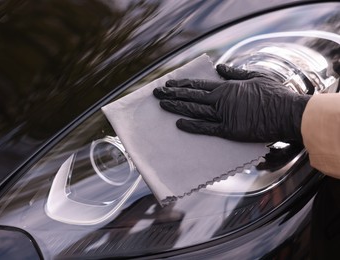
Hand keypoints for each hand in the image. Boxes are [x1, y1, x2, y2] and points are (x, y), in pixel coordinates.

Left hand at [153, 64, 310, 142]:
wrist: (286, 113)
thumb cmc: (274, 94)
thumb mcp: (254, 77)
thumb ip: (234, 74)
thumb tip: (219, 68)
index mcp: (226, 88)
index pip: (197, 86)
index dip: (181, 85)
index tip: (168, 84)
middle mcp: (221, 101)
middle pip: (191, 97)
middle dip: (172, 94)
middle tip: (156, 93)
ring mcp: (223, 116)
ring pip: (194, 111)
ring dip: (176, 107)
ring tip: (162, 105)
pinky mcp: (228, 131)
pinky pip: (206, 128)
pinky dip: (191, 126)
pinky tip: (178, 123)